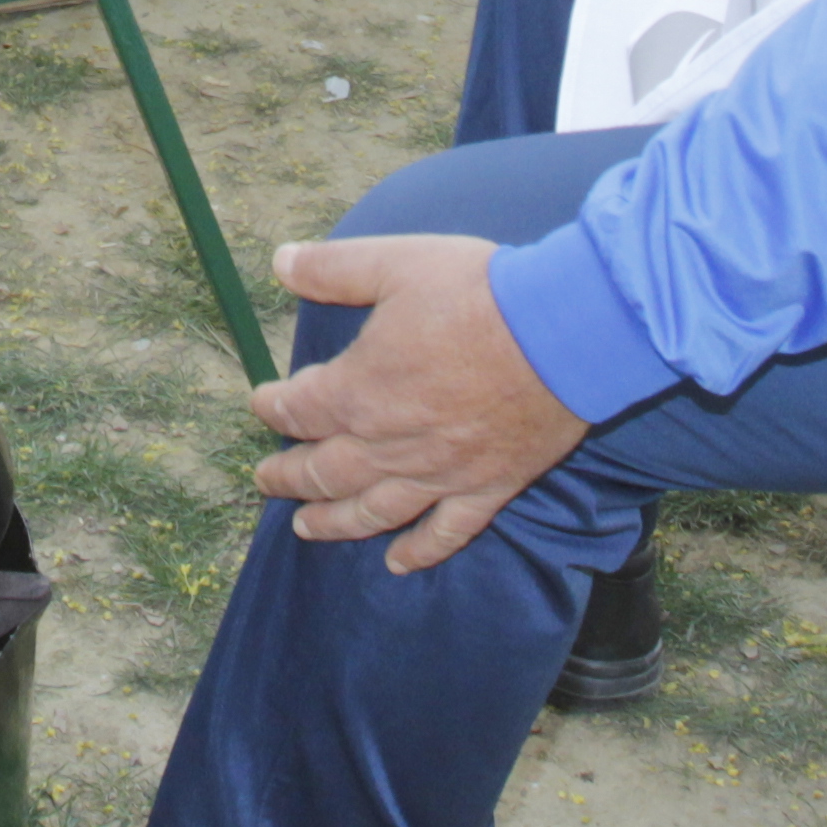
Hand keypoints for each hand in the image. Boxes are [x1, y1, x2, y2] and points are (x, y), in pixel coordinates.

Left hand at [246, 235, 586, 573]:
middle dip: (289, 476)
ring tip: (305, 529)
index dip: (273, 408)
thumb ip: (332, 268)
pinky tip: (398, 563)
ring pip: (372, 510)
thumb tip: (280, 263)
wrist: (564, 333)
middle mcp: (390, 443)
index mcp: (360, 389)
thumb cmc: (480, 295)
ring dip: (333, 521)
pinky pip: (445, 532)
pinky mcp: (487, 487)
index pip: (298, 410)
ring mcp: (439, 473)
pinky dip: (418, 551)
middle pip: (325, 470)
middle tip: (266, 480)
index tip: (262, 405)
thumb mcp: (396, 263)